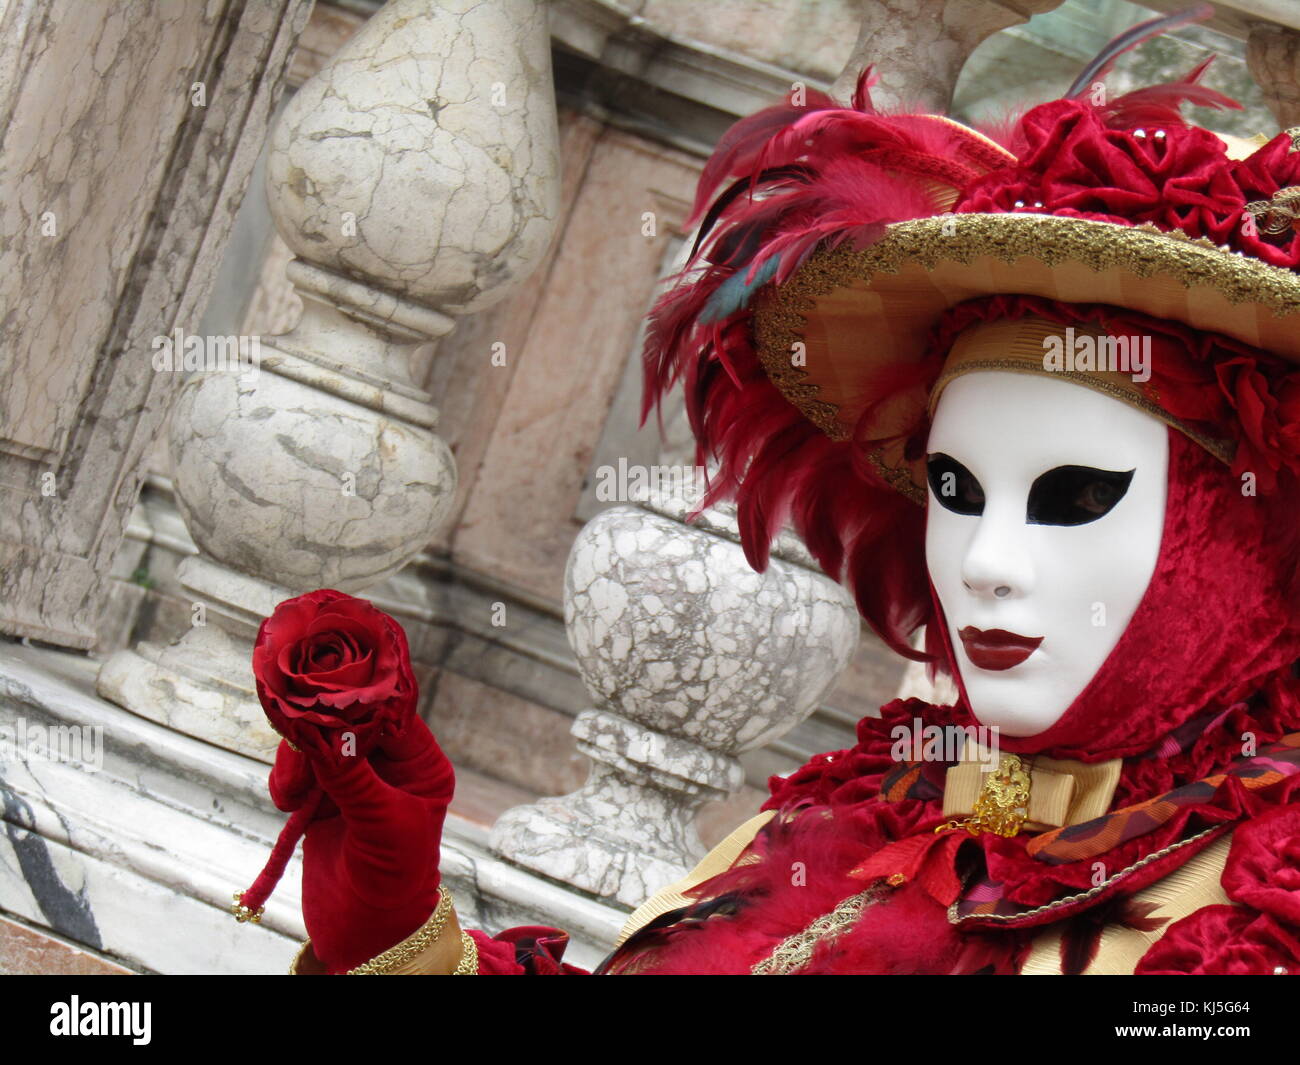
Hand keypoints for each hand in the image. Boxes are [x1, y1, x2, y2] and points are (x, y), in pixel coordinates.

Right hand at [239, 590, 457, 972]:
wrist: (369, 937)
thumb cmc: (394, 883)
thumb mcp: (378, 825)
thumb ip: (349, 774)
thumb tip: (324, 725)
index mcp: (419, 762)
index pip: (390, 707)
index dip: (358, 687)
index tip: (324, 663)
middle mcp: (389, 764)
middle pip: (346, 716)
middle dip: (317, 727)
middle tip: (291, 726)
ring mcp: (354, 779)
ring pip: (315, 740)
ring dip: (297, 761)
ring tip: (296, 798)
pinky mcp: (322, 798)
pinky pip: (296, 768)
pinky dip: (286, 780)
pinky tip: (290, 806)